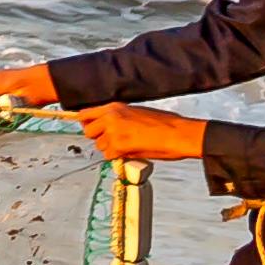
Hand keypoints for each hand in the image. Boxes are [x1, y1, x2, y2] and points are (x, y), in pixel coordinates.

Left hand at [69, 104, 207, 164]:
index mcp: (115, 107)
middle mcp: (110, 117)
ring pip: (99, 146)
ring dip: (110, 149)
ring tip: (128, 146)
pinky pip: (109, 156)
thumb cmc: (165, 124)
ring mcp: (113, 132)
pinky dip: (118, 157)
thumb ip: (118, 119)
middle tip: (113, 141)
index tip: (90, 129)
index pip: (86, 114)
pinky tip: (132, 152)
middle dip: (99, 138)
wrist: (178, 133)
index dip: (87, 124)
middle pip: (88, 132)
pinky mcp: (119, 146)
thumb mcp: (136, 113)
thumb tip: (108, 128)